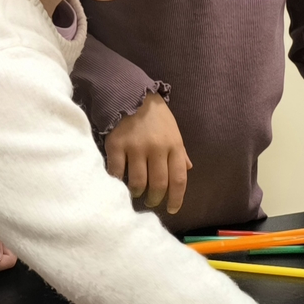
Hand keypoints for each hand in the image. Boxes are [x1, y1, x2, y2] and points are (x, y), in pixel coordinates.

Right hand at [103, 93, 189, 212]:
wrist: (131, 94)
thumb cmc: (156, 116)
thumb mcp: (174, 132)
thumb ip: (180, 153)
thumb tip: (187, 170)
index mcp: (174, 146)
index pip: (179, 179)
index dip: (176, 198)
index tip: (172, 209)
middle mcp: (157, 148)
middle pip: (158, 184)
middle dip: (155, 199)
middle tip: (151, 202)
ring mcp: (135, 147)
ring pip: (138, 182)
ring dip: (137, 193)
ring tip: (136, 193)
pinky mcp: (116, 146)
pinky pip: (116, 172)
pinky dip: (117, 182)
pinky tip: (118, 183)